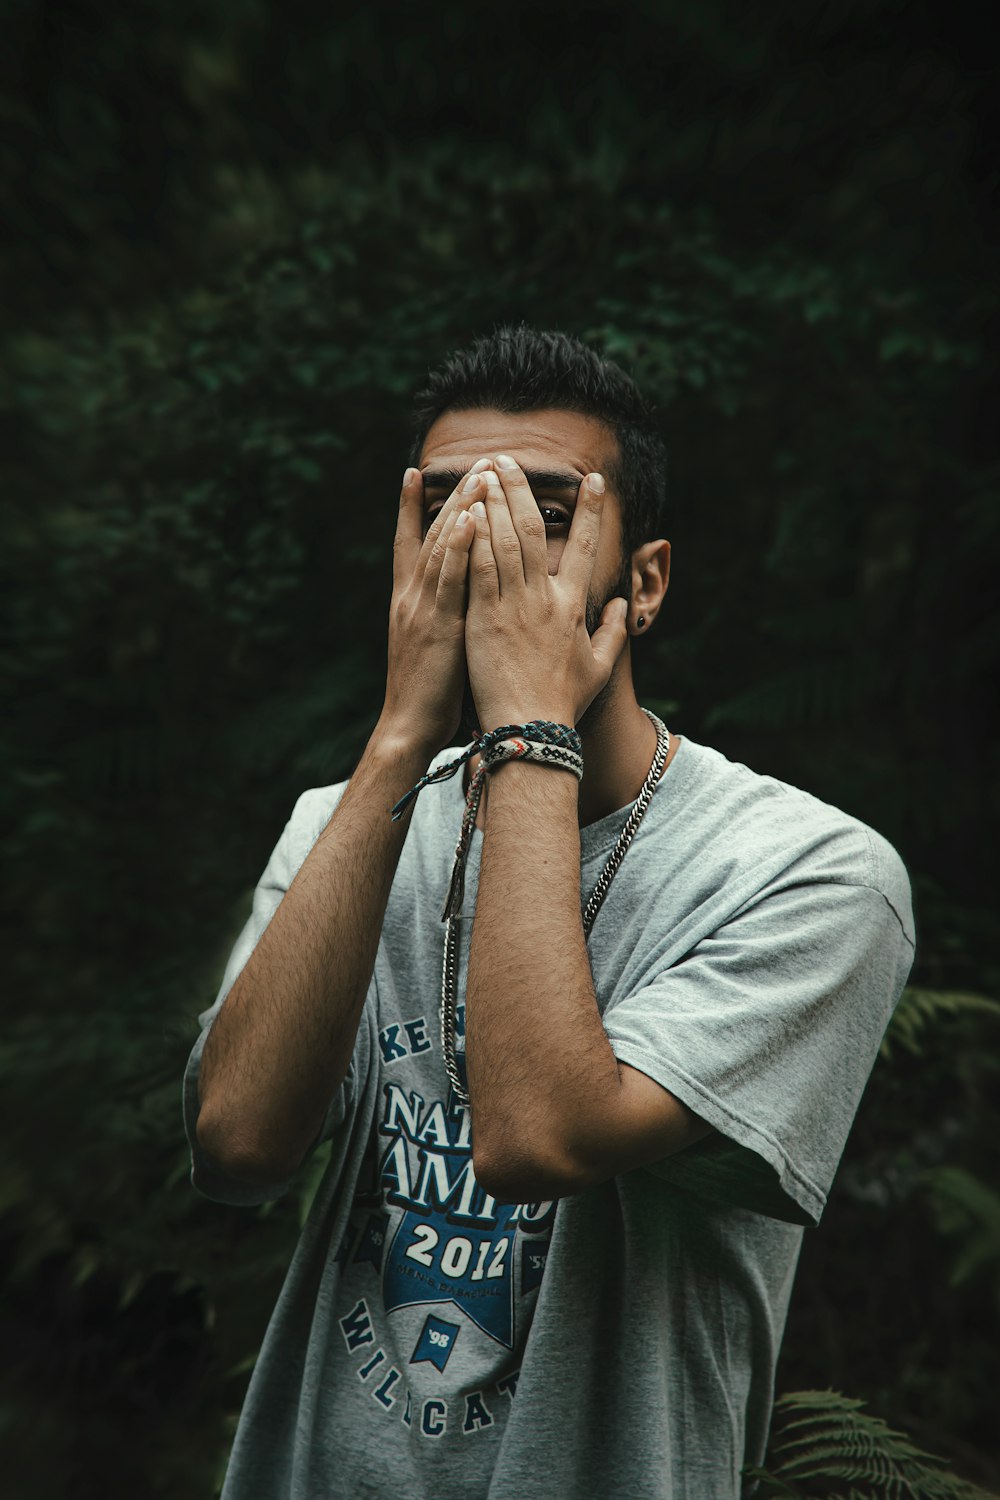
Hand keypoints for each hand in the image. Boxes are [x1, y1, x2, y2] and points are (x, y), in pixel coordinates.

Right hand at [379, 462, 486, 754]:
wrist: (408, 727)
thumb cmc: (429, 693)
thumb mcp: (434, 645)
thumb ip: (444, 615)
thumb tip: (461, 599)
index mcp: (409, 601)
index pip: (409, 543)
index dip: (409, 507)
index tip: (413, 471)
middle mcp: (411, 596)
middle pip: (431, 534)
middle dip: (453, 496)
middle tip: (475, 461)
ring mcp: (422, 608)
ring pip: (440, 548)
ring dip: (460, 508)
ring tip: (479, 474)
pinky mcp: (438, 626)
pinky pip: (449, 580)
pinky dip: (457, 546)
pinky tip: (470, 518)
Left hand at [464, 458, 628, 731]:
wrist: (530, 728)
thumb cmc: (563, 703)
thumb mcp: (597, 667)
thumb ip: (610, 632)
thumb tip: (619, 607)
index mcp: (572, 606)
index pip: (587, 548)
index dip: (592, 512)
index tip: (593, 481)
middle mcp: (544, 598)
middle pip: (534, 530)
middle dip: (522, 490)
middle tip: (508, 460)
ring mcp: (512, 605)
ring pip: (504, 540)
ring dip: (494, 501)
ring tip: (484, 470)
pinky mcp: (482, 616)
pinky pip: (477, 566)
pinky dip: (473, 535)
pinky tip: (466, 509)